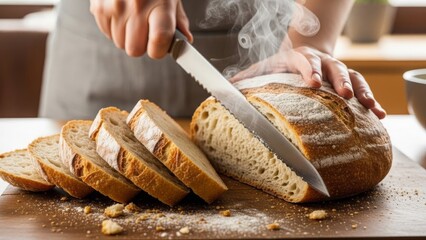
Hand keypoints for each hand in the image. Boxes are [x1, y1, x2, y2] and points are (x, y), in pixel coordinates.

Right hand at [90, 0, 192, 58]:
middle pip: (135, 49)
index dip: (159, 50)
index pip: (159, 40)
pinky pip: (107, 34)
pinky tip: (122, 13)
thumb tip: (185, 41)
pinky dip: (115, 28)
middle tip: (146, 30)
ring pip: (120, 43)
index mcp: (160, 4)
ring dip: (127, 37)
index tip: (161, 47)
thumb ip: (178, 21)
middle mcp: (136, 5)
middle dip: (141, 45)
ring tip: (133, 18)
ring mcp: (115, 6)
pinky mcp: (99, 7)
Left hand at [230, 46, 386, 118]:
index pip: (304, 61)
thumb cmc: (282, 65)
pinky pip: (361, 87)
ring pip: (352, 76)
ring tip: (370, 107)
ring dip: (362, 91)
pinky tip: (378, 115)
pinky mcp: (347, 79)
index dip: (310, 70)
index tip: (314, 83)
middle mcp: (321, 61)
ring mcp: (336, 69)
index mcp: (298, 57)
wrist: (304, 52)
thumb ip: (247, 77)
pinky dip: (371, 99)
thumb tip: (223, 89)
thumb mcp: (264, 68)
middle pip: (333, 66)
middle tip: (344, 95)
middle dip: (339, 81)